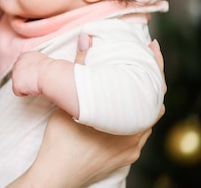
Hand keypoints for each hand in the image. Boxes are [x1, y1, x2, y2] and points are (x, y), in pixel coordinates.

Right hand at [7, 34, 166, 186]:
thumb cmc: (62, 139)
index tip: (152, 48)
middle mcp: (137, 134)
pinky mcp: (123, 159)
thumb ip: (80, 68)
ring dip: (139, 102)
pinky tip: (118, 114)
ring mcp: (131, 149)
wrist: (57, 174)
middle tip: (140, 62)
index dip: (156, 65)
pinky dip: (132, 119)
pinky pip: (136, 135)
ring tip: (128, 85)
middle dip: (147, 82)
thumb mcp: (71, 100)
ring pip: (144, 119)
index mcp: (129, 118)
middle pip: (152, 102)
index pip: (154, 86)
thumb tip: (86, 39)